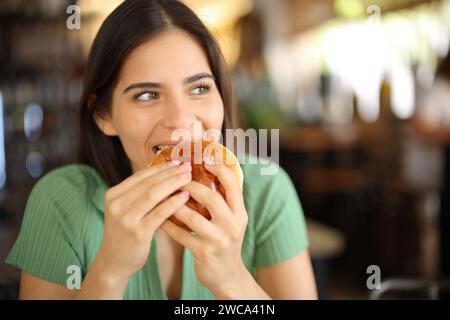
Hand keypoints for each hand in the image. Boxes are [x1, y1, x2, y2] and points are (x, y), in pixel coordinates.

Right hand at [95, 160, 191, 282]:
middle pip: (148, 182)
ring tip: (189, 177)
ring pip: (153, 194)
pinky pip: (160, 213)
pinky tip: (185, 196)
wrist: (113, 262)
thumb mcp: (125, 210)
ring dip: (173, 183)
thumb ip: (138, 194)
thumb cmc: (125, 234)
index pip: (140, 176)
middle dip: (170, 173)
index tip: (177, 161)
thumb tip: (165, 175)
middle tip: (187, 166)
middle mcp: (117, 204)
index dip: (160, 167)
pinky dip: (174, 202)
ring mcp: (126, 219)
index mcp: (113, 195)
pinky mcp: (138, 232)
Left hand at [160, 158, 249, 296]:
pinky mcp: (204, 253)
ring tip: (163, 195)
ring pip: (193, 216)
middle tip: (177, 178)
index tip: (205, 157)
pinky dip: (168, 225)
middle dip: (191, 186)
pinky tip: (159, 218)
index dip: (219, 168)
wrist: (228, 276)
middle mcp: (233, 225)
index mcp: (240, 213)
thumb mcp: (233, 221)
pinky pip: (181, 235)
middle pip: (212, 198)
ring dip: (174, 204)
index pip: (234, 184)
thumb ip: (225, 201)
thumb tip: (211, 172)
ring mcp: (219, 240)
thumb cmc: (225, 241)